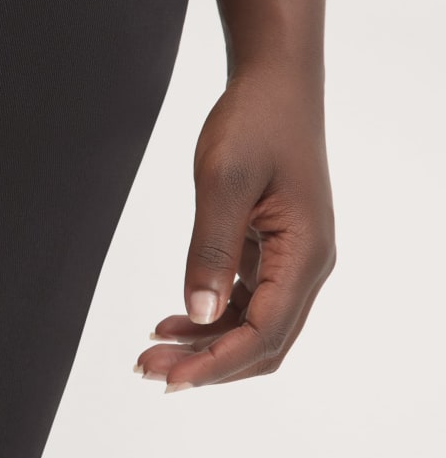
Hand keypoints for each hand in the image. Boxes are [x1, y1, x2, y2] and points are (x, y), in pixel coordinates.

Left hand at [134, 61, 336, 390]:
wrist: (275, 80)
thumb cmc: (256, 119)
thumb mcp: (225, 180)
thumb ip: (212, 248)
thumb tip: (201, 310)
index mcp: (306, 254)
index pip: (266, 333)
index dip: (217, 362)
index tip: (171, 377)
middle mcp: (308, 263)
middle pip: (263, 340)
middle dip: (209, 362)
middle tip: (150, 368)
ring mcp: (293, 255)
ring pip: (255, 321)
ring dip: (208, 340)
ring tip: (155, 347)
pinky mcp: (275, 243)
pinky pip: (249, 295)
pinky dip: (215, 311)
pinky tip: (176, 315)